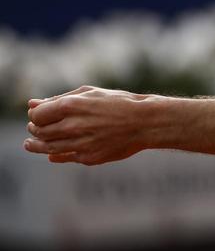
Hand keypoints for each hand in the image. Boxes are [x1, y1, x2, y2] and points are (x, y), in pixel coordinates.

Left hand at [25, 86, 149, 164]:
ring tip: (31, 144)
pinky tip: (52, 153)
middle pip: (40, 132)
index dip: (35, 116)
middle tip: (35, 129)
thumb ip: (59, 99)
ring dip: (37, 146)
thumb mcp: (90, 93)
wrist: (146, 122)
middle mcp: (74, 125)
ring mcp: (81, 143)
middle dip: (34, 130)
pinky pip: (65, 157)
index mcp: (72, 105)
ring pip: (48, 148)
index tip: (37, 116)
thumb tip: (32, 104)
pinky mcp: (89, 158)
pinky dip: (55, 155)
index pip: (37, 115)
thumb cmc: (119, 103)